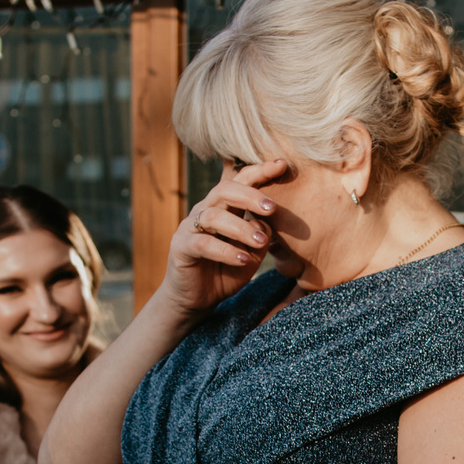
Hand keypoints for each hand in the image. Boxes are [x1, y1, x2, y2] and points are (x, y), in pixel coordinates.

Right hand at [163, 159, 286, 315]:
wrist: (197, 299)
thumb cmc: (226, 271)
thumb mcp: (252, 253)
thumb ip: (261, 234)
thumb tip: (265, 218)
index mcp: (225, 208)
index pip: (240, 181)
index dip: (259, 171)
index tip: (282, 164)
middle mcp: (206, 211)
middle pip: (224, 190)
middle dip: (249, 195)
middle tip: (272, 207)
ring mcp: (190, 228)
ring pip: (213, 215)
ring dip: (240, 228)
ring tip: (261, 242)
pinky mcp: (181, 248)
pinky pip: (203, 244)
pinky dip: (225, 251)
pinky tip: (243, 259)